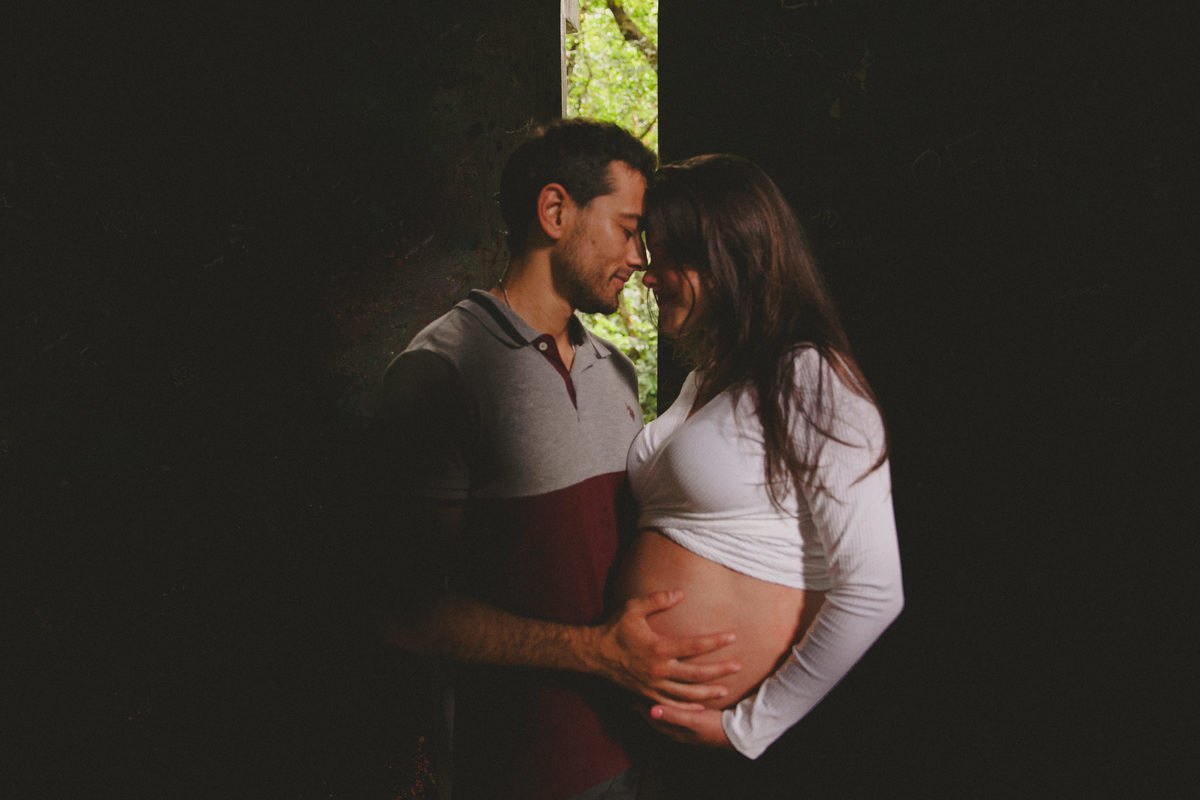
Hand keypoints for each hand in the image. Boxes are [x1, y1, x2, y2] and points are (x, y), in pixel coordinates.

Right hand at [589, 589, 740, 707]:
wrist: (594, 654)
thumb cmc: (615, 628)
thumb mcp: (633, 608)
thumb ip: (657, 599)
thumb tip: (680, 593)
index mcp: (658, 648)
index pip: (694, 645)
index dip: (715, 641)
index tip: (732, 636)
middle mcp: (659, 669)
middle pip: (696, 674)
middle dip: (719, 670)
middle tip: (738, 666)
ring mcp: (653, 685)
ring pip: (687, 694)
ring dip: (708, 692)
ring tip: (726, 690)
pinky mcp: (647, 695)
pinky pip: (671, 705)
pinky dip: (688, 708)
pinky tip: (701, 707)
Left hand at [641, 704, 734, 749]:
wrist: (736, 734)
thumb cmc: (714, 727)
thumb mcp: (693, 720)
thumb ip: (673, 715)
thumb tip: (652, 710)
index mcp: (675, 731)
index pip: (652, 719)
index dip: (642, 708)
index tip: (632, 697)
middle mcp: (678, 732)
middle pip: (657, 719)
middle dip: (647, 708)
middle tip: (638, 694)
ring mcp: (686, 729)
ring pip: (667, 718)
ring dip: (659, 708)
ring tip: (653, 697)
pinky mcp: (695, 725)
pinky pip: (677, 716)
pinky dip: (671, 709)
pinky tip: (674, 702)